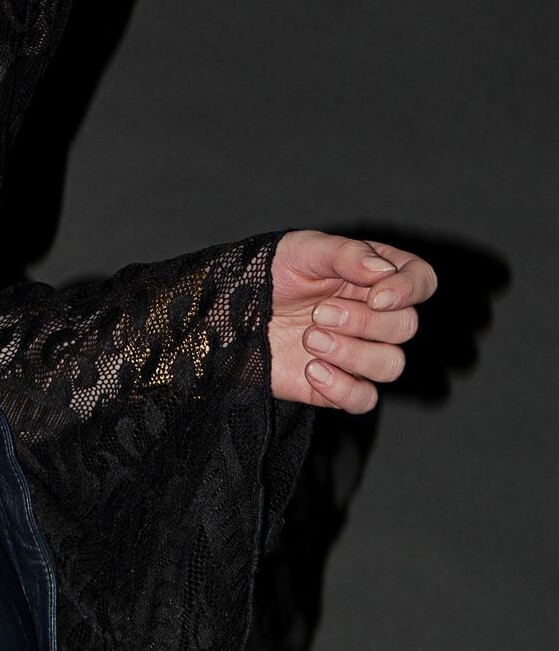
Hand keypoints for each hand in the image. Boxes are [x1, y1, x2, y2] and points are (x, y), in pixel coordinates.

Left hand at [268, 231, 438, 410]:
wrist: (229, 313)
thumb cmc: (267, 273)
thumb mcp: (301, 250)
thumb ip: (344, 254)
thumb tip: (384, 271)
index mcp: (372, 275)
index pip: (421, 280)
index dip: (409, 290)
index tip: (377, 296)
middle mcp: (373, 315)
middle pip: (406, 327)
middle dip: (363, 322)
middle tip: (319, 313)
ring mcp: (358, 352)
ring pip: (392, 365)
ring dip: (353, 354)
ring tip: (310, 339)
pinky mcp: (339, 385)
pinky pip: (365, 400)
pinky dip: (342, 388)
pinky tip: (311, 370)